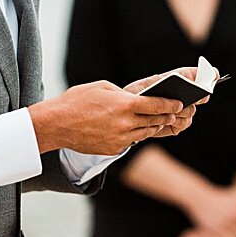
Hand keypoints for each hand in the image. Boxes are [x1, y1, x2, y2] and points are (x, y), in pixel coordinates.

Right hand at [29, 81, 182, 154]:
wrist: (55, 125)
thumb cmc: (77, 101)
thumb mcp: (103, 87)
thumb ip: (124, 93)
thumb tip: (137, 99)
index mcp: (125, 104)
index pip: (157, 105)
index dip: (171, 104)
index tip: (179, 103)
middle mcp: (126, 123)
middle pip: (156, 120)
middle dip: (166, 116)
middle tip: (172, 113)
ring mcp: (120, 138)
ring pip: (146, 133)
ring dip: (153, 127)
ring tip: (157, 120)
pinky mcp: (114, 149)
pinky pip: (132, 141)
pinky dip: (135, 135)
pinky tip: (135, 129)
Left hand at [123, 68, 210, 138]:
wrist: (126, 116)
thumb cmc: (134, 97)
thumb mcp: (143, 86)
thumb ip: (160, 82)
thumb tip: (179, 81)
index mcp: (176, 80)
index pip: (196, 75)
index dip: (208, 75)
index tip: (214, 75)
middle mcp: (182, 95)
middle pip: (199, 95)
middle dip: (196, 96)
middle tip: (195, 96)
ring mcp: (182, 110)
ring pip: (191, 110)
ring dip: (181, 111)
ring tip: (169, 111)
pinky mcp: (177, 125)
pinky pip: (184, 123)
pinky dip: (176, 122)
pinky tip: (166, 120)